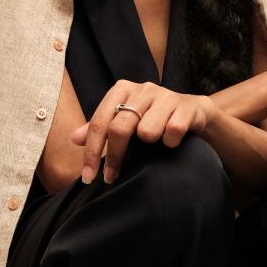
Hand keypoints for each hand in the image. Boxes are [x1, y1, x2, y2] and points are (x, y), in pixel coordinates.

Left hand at [70, 80, 212, 183]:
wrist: (191, 111)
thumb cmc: (151, 117)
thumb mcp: (123, 119)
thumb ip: (100, 128)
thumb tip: (75, 139)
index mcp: (121, 90)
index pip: (99, 122)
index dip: (92, 152)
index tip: (88, 177)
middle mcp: (142, 89)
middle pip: (119, 129)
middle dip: (114, 158)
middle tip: (111, 177)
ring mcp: (165, 96)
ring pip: (147, 132)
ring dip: (150, 143)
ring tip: (155, 142)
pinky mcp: (184, 107)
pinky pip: (172, 133)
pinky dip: (170, 143)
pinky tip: (171, 140)